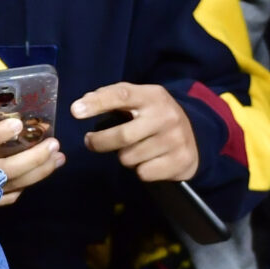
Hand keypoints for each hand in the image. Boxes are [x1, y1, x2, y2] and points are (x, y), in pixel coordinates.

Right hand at [0, 114, 64, 205]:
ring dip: (38, 172)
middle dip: (33, 158)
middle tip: (54, 145)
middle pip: (3, 169)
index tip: (18, 124)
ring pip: (11, 185)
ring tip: (57, 158)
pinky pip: (6, 198)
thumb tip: (2, 114)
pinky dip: (24, 187)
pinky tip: (38, 174)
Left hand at [70, 82, 198, 182]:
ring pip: (129, 158)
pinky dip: (140, 170)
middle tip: (90, 142)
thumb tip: (81, 104)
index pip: (122, 95)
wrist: (195, 136)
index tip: (75, 111)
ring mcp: (176, 139)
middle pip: (121, 136)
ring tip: (134, 149)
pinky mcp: (181, 161)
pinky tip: (149, 160)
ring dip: (124, 157)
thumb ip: (113, 99)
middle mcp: (166, 116)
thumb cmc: (154, 116)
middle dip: (99, 142)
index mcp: (153, 96)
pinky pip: (143, 173)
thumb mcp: (139, 101)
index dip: (97, 103)